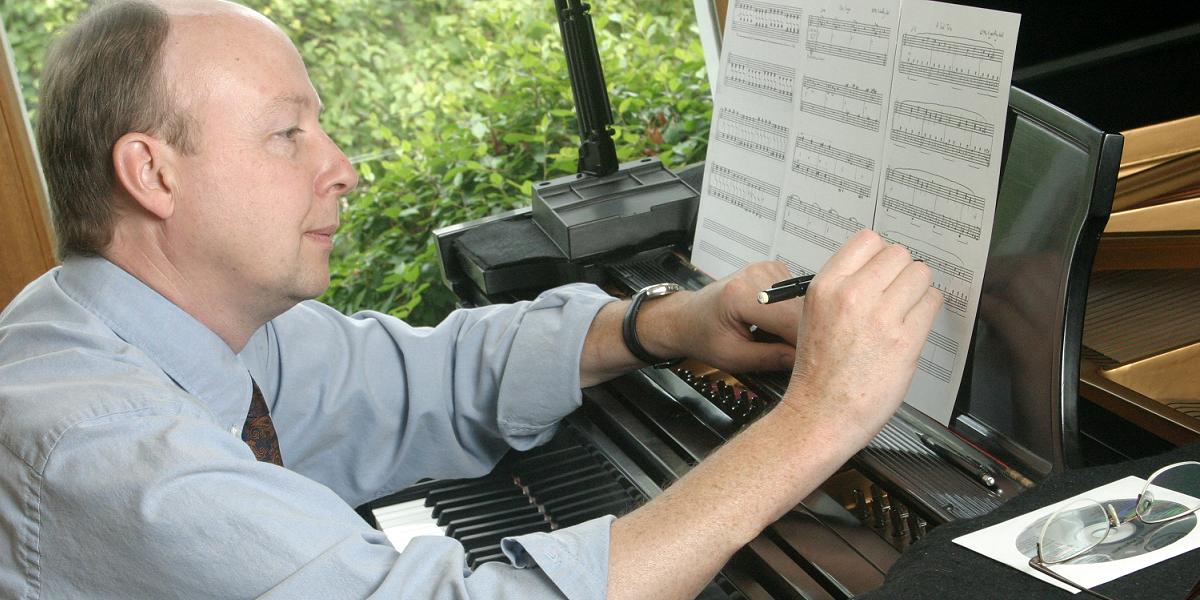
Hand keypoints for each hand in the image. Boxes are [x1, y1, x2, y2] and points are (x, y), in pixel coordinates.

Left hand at [651, 261, 805, 373]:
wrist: (687, 317)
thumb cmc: (702, 335)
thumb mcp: (732, 357)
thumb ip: (769, 358)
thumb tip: (804, 360)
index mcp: (741, 294)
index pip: (790, 320)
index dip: (803, 344)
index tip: (811, 362)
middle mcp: (757, 274)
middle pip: (800, 308)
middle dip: (803, 335)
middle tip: (799, 358)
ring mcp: (767, 269)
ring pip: (803, 302)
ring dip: (799, 325)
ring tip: (780, 340)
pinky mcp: (774, 271)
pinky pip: (796, 297)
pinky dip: (793, 315)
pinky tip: (777, 325)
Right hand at [780, 229, 941, 446]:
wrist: (821, 413)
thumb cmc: (818, 371)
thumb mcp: (814, 314)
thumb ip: (843, 288)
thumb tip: (879, 269)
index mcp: (826, 286)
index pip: (868, 240)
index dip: (880, 256)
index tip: (882, 271)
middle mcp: (852, 295)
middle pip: (899, 253)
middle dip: (902, 272)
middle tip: (897, 295)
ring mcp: (880, 316)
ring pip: (920, 274)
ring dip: (918, 290)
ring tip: (907, 311)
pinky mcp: (905, 339)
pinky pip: (932, 303)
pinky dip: (928, 311)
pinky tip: (913, 326)